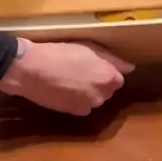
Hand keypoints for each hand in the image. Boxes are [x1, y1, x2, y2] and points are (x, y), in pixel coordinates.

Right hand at [0, 40, 134, 115]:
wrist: (31, 70)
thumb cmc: (60, 52)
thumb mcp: (88, 47)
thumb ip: (112, 59)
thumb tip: (130, 67)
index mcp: (107, 77)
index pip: (119, 78)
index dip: (108, 70)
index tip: (96, 64)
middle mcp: (101, 95)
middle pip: (108, 90)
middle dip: (100, 82)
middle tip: (83, 69)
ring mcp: (87, 106)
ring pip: (95, 98)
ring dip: (89, 91)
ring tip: (72, 78)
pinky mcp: (72, 113)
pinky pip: (82, 105)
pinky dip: (78, 99)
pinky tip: (65, 88)